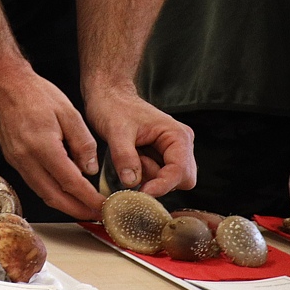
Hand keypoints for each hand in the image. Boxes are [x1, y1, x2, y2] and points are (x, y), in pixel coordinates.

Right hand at [0, 66, 103, 218]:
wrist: (6, 85)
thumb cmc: (37, 94)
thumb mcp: (70, 113)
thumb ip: (83, 143)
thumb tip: (91, 169)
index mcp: (43, 146)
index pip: (71, 182)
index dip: (89, 198)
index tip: (104, 206)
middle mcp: (26, 158)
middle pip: (54, 196)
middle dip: (77, 210)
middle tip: (96, 215)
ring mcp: (16, 161)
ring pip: (42, 193)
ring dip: (64, 205)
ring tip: (83, 207)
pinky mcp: (13, 159)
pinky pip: (34, 183)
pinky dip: (51, 192)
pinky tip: (64, 190)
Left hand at [85, 84, 196, 199]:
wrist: (108, 96)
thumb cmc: (113, 107)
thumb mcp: (115, 131)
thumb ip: (124, 156)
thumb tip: (132, 182)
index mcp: (177, 135)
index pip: (181, 171)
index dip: (163, 185)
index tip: (142, 192)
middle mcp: (181, 145)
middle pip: (181, 180)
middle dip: (157, 180)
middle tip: (134, 165)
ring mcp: (172, 152)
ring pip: (169, 181)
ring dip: (148, 176)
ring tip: (130, 155)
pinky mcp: (162, 157)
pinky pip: (158, 176)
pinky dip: (144, 174)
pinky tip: (132, 158)